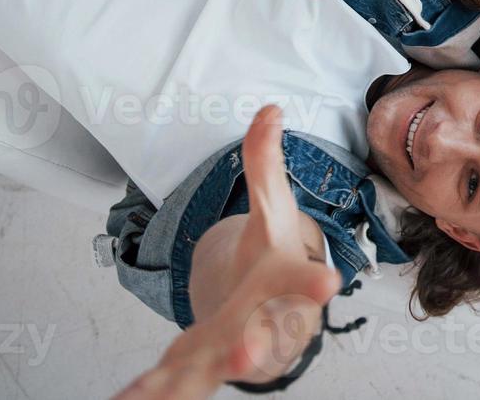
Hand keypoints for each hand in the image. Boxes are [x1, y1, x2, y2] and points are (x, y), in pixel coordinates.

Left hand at [112, 107, 342, 399]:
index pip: (304, 281)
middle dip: (254, 347)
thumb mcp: (272, 210)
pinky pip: (175, 382)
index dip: (314, 283)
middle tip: (246, 351)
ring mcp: (232, 351)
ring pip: (215, 370)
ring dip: (192, 380)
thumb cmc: (272, 262)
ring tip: (165, 389)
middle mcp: (265, 325)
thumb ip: (266, 163)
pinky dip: (151, 393)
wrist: (268, 319)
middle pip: (264, 338)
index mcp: (286, 284)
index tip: (328, 283)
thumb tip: (269, 108)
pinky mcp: (200, 366)